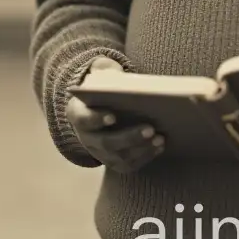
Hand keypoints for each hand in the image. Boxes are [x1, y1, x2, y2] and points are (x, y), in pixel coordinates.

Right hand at [65, 56, 165, 172]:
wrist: (94, 112)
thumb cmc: (101, 92)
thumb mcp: (99, 79)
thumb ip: (105, 73)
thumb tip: (121, 76)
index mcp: (79, 114)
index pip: (84, 119)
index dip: (97, 119)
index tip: (112, 116)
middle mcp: (87, 138)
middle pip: (106, 142)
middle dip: (129, 137)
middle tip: (150, 128)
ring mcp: (99, 153)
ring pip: (118, 157)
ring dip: (141, 149)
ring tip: (160, 138)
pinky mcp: (113, 161)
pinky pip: (128, 164)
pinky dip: (145, 157)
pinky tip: (160, 145)